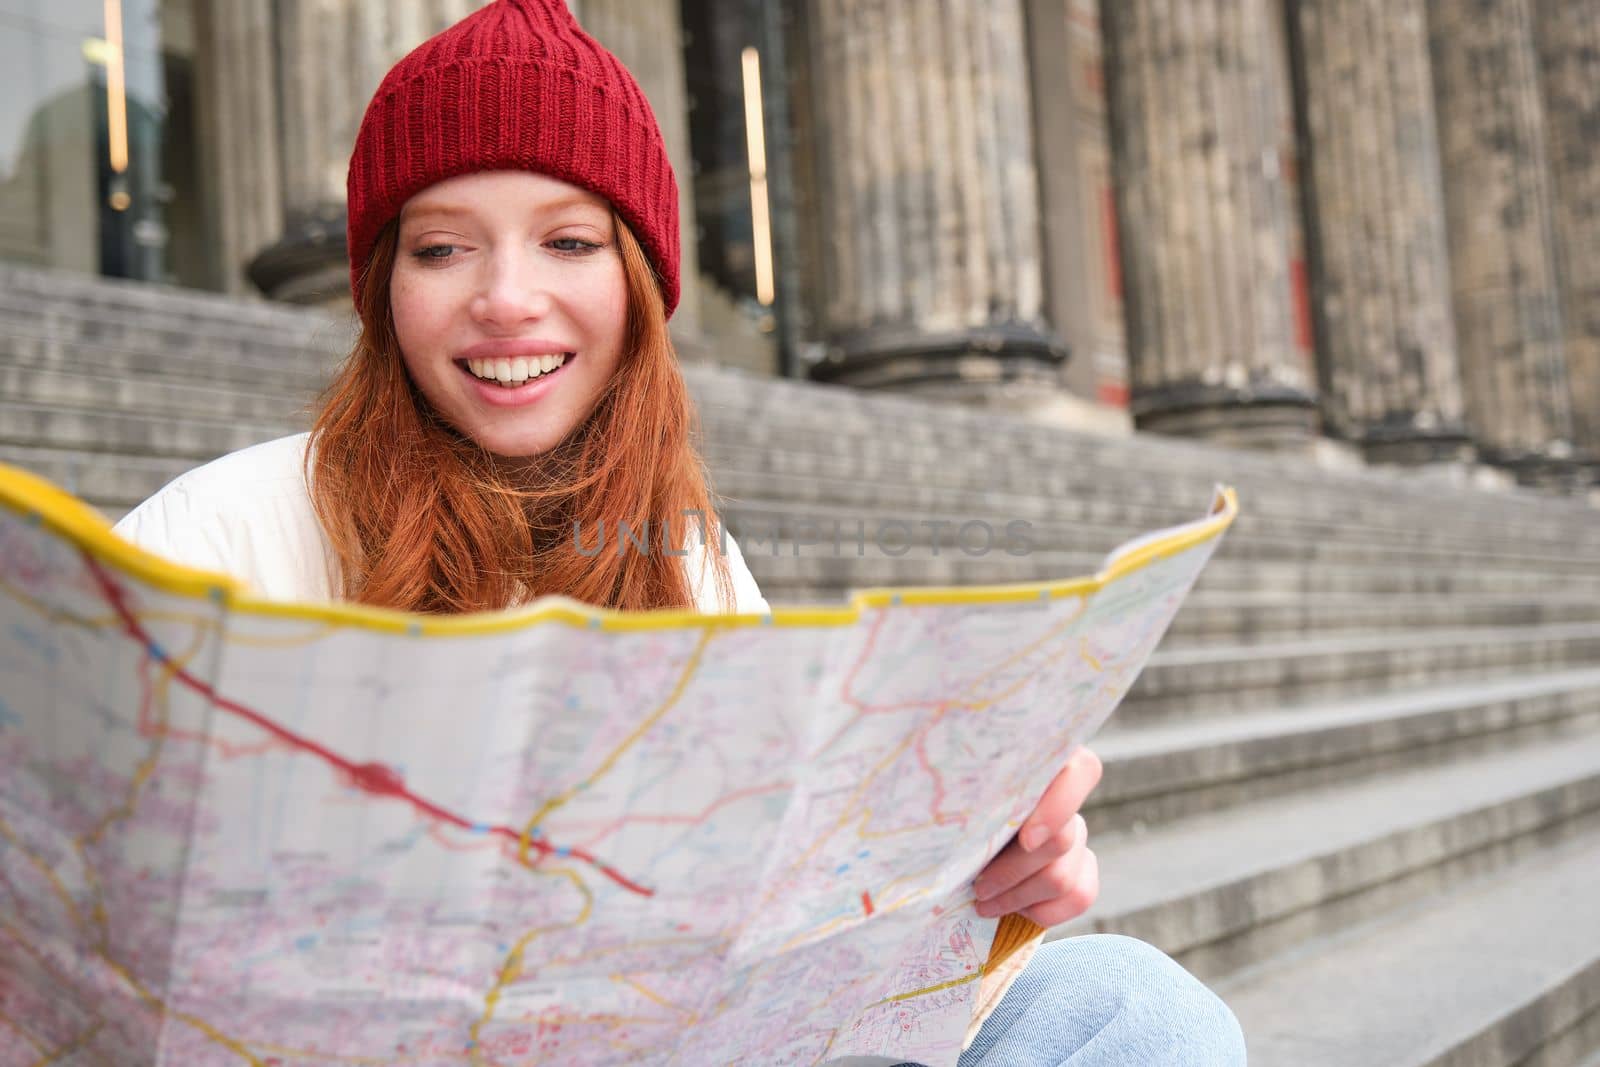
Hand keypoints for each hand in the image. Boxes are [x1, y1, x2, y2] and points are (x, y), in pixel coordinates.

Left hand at [971, 746, 1101, 926]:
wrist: (953, 838)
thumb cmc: (951, 806)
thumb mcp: (959, 791)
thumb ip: (970, 790)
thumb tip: (954, 794)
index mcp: (1043, 761)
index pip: (1082, 771)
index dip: (1059, 809)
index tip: (1026, 840)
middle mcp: (1067, 795)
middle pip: (1063, 841)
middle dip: (1013, 872)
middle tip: (978, 886)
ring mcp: (1078, 833)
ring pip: (1064, 879)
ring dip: (1018, 898)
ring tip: (983, 901)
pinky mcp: (1082, 869)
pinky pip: (1079, 898)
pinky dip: (1041, 912)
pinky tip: (1013, 906)